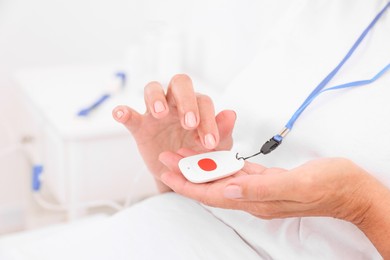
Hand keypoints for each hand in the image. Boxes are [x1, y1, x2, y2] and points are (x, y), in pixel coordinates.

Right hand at [112, 74, 235, 190]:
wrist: (182, 174)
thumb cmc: (200, 154)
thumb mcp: (216, 148)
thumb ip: (223, 132)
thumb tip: (230, 113)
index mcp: (198, 106)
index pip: (203, 102)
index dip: (208, 120)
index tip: (209, 143)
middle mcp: (177, 103)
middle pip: (179, 83)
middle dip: (185, 100)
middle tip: (189, 123)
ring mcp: (156, 113)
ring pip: (153, 89)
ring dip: (156, 98)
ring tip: (160, 114)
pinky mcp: (140, 127)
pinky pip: (130, 115)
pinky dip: (123, 112)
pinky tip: (120, 114)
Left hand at [159, 150, 374, 222]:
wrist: (350, 188)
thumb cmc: (329, 186)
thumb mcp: (296, 184)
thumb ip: (260, 187)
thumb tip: (227, 188)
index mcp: (257, 200)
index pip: (212, 194)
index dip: (187, 184)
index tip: (167, 172)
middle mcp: (253, 197)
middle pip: (211, 186)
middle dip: (186, 173)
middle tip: (166, 157)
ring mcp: (259, 189)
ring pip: (221, 178)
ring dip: (201, 167)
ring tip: (182, 153)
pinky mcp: (267, 179)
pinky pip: (237, 171)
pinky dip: (222, 163)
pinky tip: (213, 156)